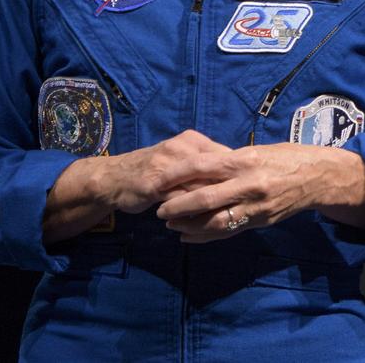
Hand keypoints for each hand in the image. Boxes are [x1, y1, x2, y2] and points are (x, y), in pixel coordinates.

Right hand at [43, 128, 232, 244]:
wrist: (115, 178)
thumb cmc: (155, 170)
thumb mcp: (183, 159)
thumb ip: (207, 163)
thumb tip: (239, 173)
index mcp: (193, 141)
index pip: (226, 156)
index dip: (239, 175)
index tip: (250, 190)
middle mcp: (182, 149)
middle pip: (217, 171)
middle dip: (231, 190)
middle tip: (243, 207)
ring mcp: (168, 166)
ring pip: (200, 187)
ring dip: (214, 204)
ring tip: (226, 217)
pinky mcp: (155, 185)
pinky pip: (180, 201)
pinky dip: (193, 213)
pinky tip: (201, 223)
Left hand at [154, 144, 364, 242]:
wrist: (319, 177)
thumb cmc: (287, 157)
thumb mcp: (258, 150)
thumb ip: (231, 161)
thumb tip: (200, 168)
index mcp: (245, 160)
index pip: (202, 166)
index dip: (176, 175)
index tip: (158, 180)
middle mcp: (248, 184)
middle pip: (204, 198)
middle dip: (177, 206)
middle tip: (159, 210)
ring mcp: (255, 206)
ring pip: (214, 221)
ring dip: (189, 225)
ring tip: (171, 225)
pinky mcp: (260, 221)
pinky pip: (228, 231)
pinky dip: (206, 236)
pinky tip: (189, 236)